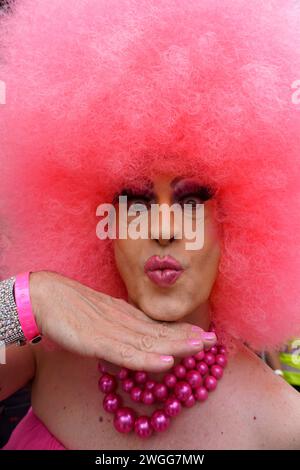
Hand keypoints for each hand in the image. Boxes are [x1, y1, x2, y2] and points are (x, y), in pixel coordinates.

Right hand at [29, 271, 216, 371]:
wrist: (45, 295)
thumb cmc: (70, 306)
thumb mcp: (101, 317)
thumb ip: (119, 327)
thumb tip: (136, 338)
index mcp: (124, 314)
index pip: (157, 325)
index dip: (181, 330)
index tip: (202, 334)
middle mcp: (123, 320)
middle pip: (159, 331)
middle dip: (187, 336)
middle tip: (212, 339)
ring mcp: (112, 330)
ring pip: (149, 340)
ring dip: (176, 344)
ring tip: (200, 346)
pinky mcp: (97, 341)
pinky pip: (126, 352)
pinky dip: (148, 358)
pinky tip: (166, 361)